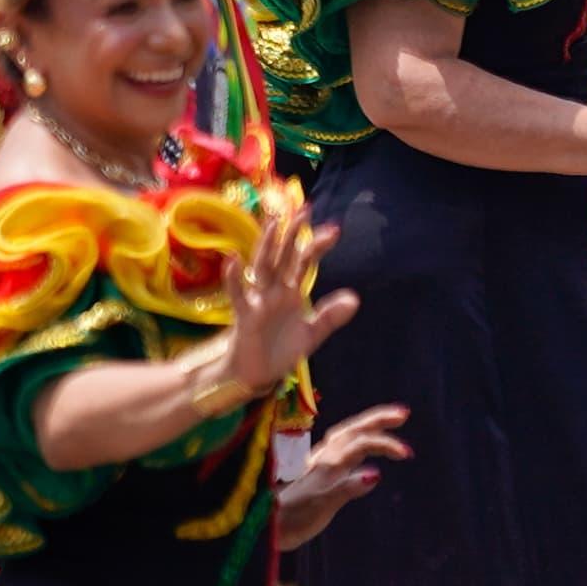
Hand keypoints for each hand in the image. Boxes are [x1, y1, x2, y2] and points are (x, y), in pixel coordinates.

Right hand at [223, 208, 357, 392]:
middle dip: (293, 234)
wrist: (256, 376)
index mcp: (290, 292)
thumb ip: (330, 316)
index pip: (304, 262)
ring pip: (262, 267)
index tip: (335, 230)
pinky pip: (239, 295)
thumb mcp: (311, 334)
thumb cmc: (278, 351)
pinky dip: (234, 278)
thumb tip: (354, 298)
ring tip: (273, 222)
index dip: (317, 246)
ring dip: (267, 246)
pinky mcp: (245, 316)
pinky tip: (231, 260)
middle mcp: (274, 291)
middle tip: (305, 209)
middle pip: (284, 256)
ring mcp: (258, 301)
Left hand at [274, 403, 411, 546]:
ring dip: (367, 426)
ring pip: (344, 436)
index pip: (361, 443)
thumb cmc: (289, 521)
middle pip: (352, 430)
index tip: (407, 454)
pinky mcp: (313, 473)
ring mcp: (316, 464)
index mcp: (326, 464)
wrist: (260, 529)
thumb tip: (376, 473)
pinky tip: (360, 449)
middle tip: (404, 413)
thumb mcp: (320, 506)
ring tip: (387, 422)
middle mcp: (321, 459)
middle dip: (378, 419)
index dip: (385, 443)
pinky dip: (355, 441)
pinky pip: (338, 448)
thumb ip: (346, 489)